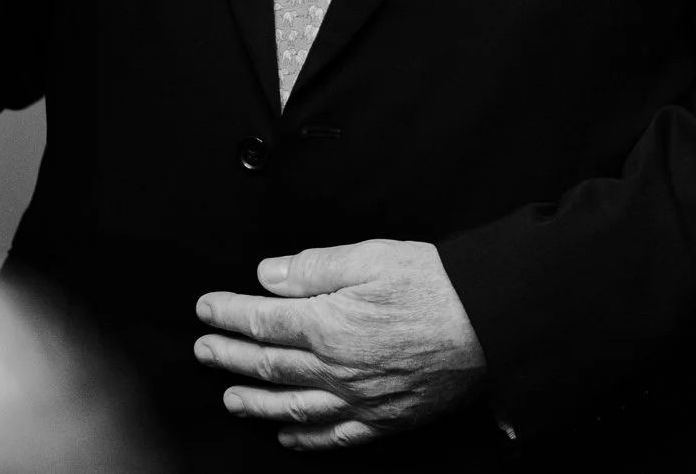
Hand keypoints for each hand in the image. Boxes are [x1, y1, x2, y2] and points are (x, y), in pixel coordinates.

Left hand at [194, 238, 486, 450]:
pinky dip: (306, 439)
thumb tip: (269, 275)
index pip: (263, 322)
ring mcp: (360, 400)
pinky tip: (287, 435)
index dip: (229, 314)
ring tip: (229, 398)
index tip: (206, 308)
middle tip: (204, 350)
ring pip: (293, 407)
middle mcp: (337, 370)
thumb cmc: (436, 285)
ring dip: (255, 402)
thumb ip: (314, 268)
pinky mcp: (386, 418)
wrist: (492, 324)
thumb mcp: (371, 256)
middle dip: (229, 357)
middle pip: (269, 367)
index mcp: (329, 324)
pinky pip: (335, 436)